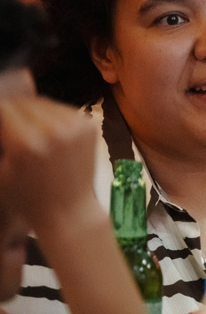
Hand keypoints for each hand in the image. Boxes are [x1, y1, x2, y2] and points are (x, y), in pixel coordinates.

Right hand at [0, 96, 100, 237]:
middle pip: (23, 102)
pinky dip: (51, 117)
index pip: (3, 107)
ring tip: (28, 132)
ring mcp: (75, 127)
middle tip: (10, 130)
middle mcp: (53, 130)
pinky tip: (48, 134)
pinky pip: (62, 110)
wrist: (70, 211)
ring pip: (42, 103)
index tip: (0, 127)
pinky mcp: (89, 126)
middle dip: (12, 113)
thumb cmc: (26, 198)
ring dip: (32, 112)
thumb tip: (0, 114)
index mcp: (26, 143)